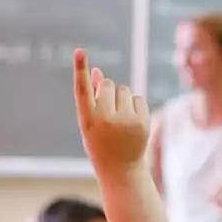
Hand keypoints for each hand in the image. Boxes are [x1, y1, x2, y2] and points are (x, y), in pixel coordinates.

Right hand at [73, 49, 148, 176]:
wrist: (120, 170)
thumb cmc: (100, 143)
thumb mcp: (90, 122)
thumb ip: (92, 98)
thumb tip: (97, 71)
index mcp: (87, 120)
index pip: (82, 90)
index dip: (80, 69)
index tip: (79, 51)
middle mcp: (105, 120)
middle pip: (107, 84)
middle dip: (107, 90)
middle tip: (107, 111)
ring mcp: (125, 121)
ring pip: (124, 90)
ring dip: (121, 98)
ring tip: (119, 120)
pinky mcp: (142, 122)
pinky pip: (138, 99)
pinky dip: (135, 106)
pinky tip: (131, 122)